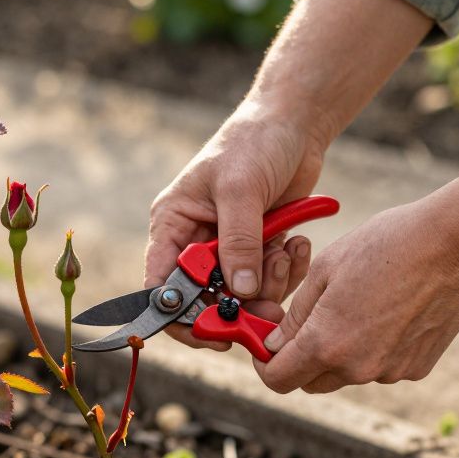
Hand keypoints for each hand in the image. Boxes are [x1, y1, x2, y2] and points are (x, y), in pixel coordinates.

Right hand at [145, 102, 325, 348]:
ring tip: (284, 253)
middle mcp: (196, 240)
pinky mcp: (260, 248)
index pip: (161, 285)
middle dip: (237, 307)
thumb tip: (238, 293)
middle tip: (266, 313)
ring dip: (268, 286)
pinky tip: (297, 244)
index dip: (179, 316)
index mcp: (173, 224)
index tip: (212, 333)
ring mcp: (230, 246)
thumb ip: (238, 243)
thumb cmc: (254, 144)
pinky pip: (269, 280)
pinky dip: (286, 272)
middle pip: (205, 298)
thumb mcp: (240, 191)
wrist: (295, 123)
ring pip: (242, 295)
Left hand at [253, 199, 458, 392]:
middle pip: (312, 381)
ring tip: (356, 304)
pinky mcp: (418, 367)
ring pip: (348, 373)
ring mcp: (391, 371)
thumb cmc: (386, 245)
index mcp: (326, 344)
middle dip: (300, 359)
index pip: (279, 379)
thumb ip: (296, 315)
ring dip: (340, 352)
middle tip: (307, 321)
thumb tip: (276, 343)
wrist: (456, 244)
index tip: (269, 342)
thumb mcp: (325, 270)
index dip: (267, 363)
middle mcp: (358, 368)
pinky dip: (375, 348)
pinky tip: (388, 309)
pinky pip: (382, 365)